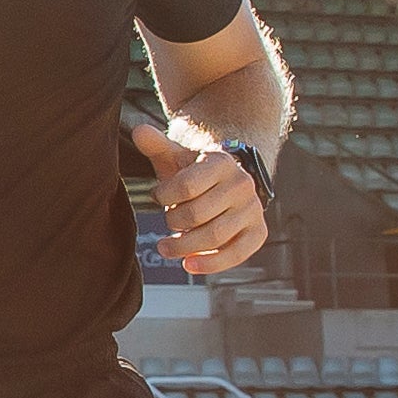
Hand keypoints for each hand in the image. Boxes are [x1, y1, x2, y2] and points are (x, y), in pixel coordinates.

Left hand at [129, 117, 271, 276]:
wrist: (225, 183)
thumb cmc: (193, 172)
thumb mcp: (174, 156)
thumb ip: (156, 145)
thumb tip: (139, 131)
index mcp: (221, 163)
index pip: (186, 186)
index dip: (165, 195)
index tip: (157, 195)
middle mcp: (242, 185)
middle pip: (196, 215)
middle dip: (173, 222)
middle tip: (166, 222)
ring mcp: (253, 210)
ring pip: (214, 237)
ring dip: (184, 247)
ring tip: (166, 248)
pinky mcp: (258, 232)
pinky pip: (236, 254)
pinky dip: (211, 264)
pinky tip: (189, 265)